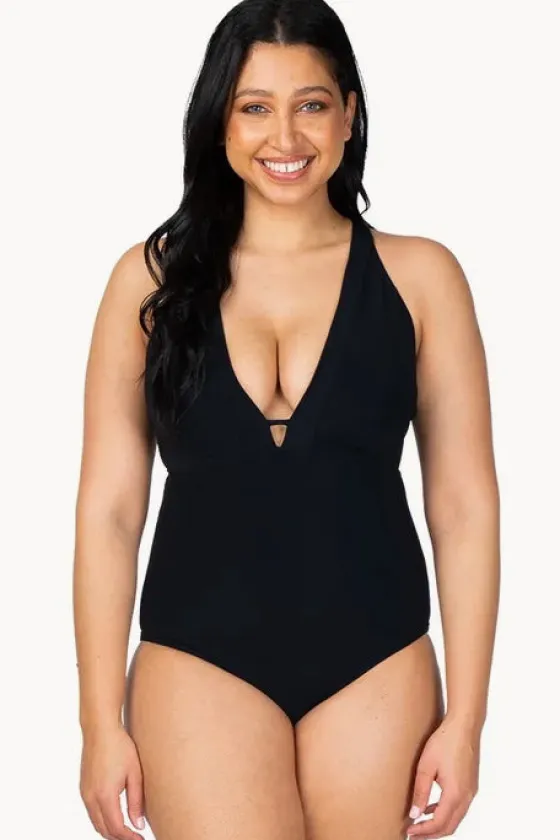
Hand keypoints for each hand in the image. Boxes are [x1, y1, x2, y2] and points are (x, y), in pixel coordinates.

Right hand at [80, 723, 145, 838]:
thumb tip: (138, 825)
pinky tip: (115, 816)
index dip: (129, 838)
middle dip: (119, 837)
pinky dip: (103, 820)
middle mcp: (91, 798)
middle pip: (104, 830)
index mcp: (105, 795)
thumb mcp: (135, 774)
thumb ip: (136, 801)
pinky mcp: (83, 788)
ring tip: (127, 830)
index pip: (116, 828)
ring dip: (110, 830)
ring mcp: (84, 793)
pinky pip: (92, 812)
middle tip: (135, 837)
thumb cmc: (120, 747)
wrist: (100, 729)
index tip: (140, 839)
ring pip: (96, 823)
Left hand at [407, 717, 479, 837]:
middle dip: (431, 834)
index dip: (424, 831)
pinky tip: (431, 808)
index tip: (409, 832)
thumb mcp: (426, 766)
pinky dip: (445, 813)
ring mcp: (471, 791)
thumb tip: (414, 814)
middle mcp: (467, 796)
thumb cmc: (445, 742)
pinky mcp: (470, 785)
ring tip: (420, 824)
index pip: (439, 823)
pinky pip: (459, 807)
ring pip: (455, 818)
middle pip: (449, 826)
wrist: (465, 726)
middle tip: (413, 834)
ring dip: (438, 825)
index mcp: (455, 794)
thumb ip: (420, 792)